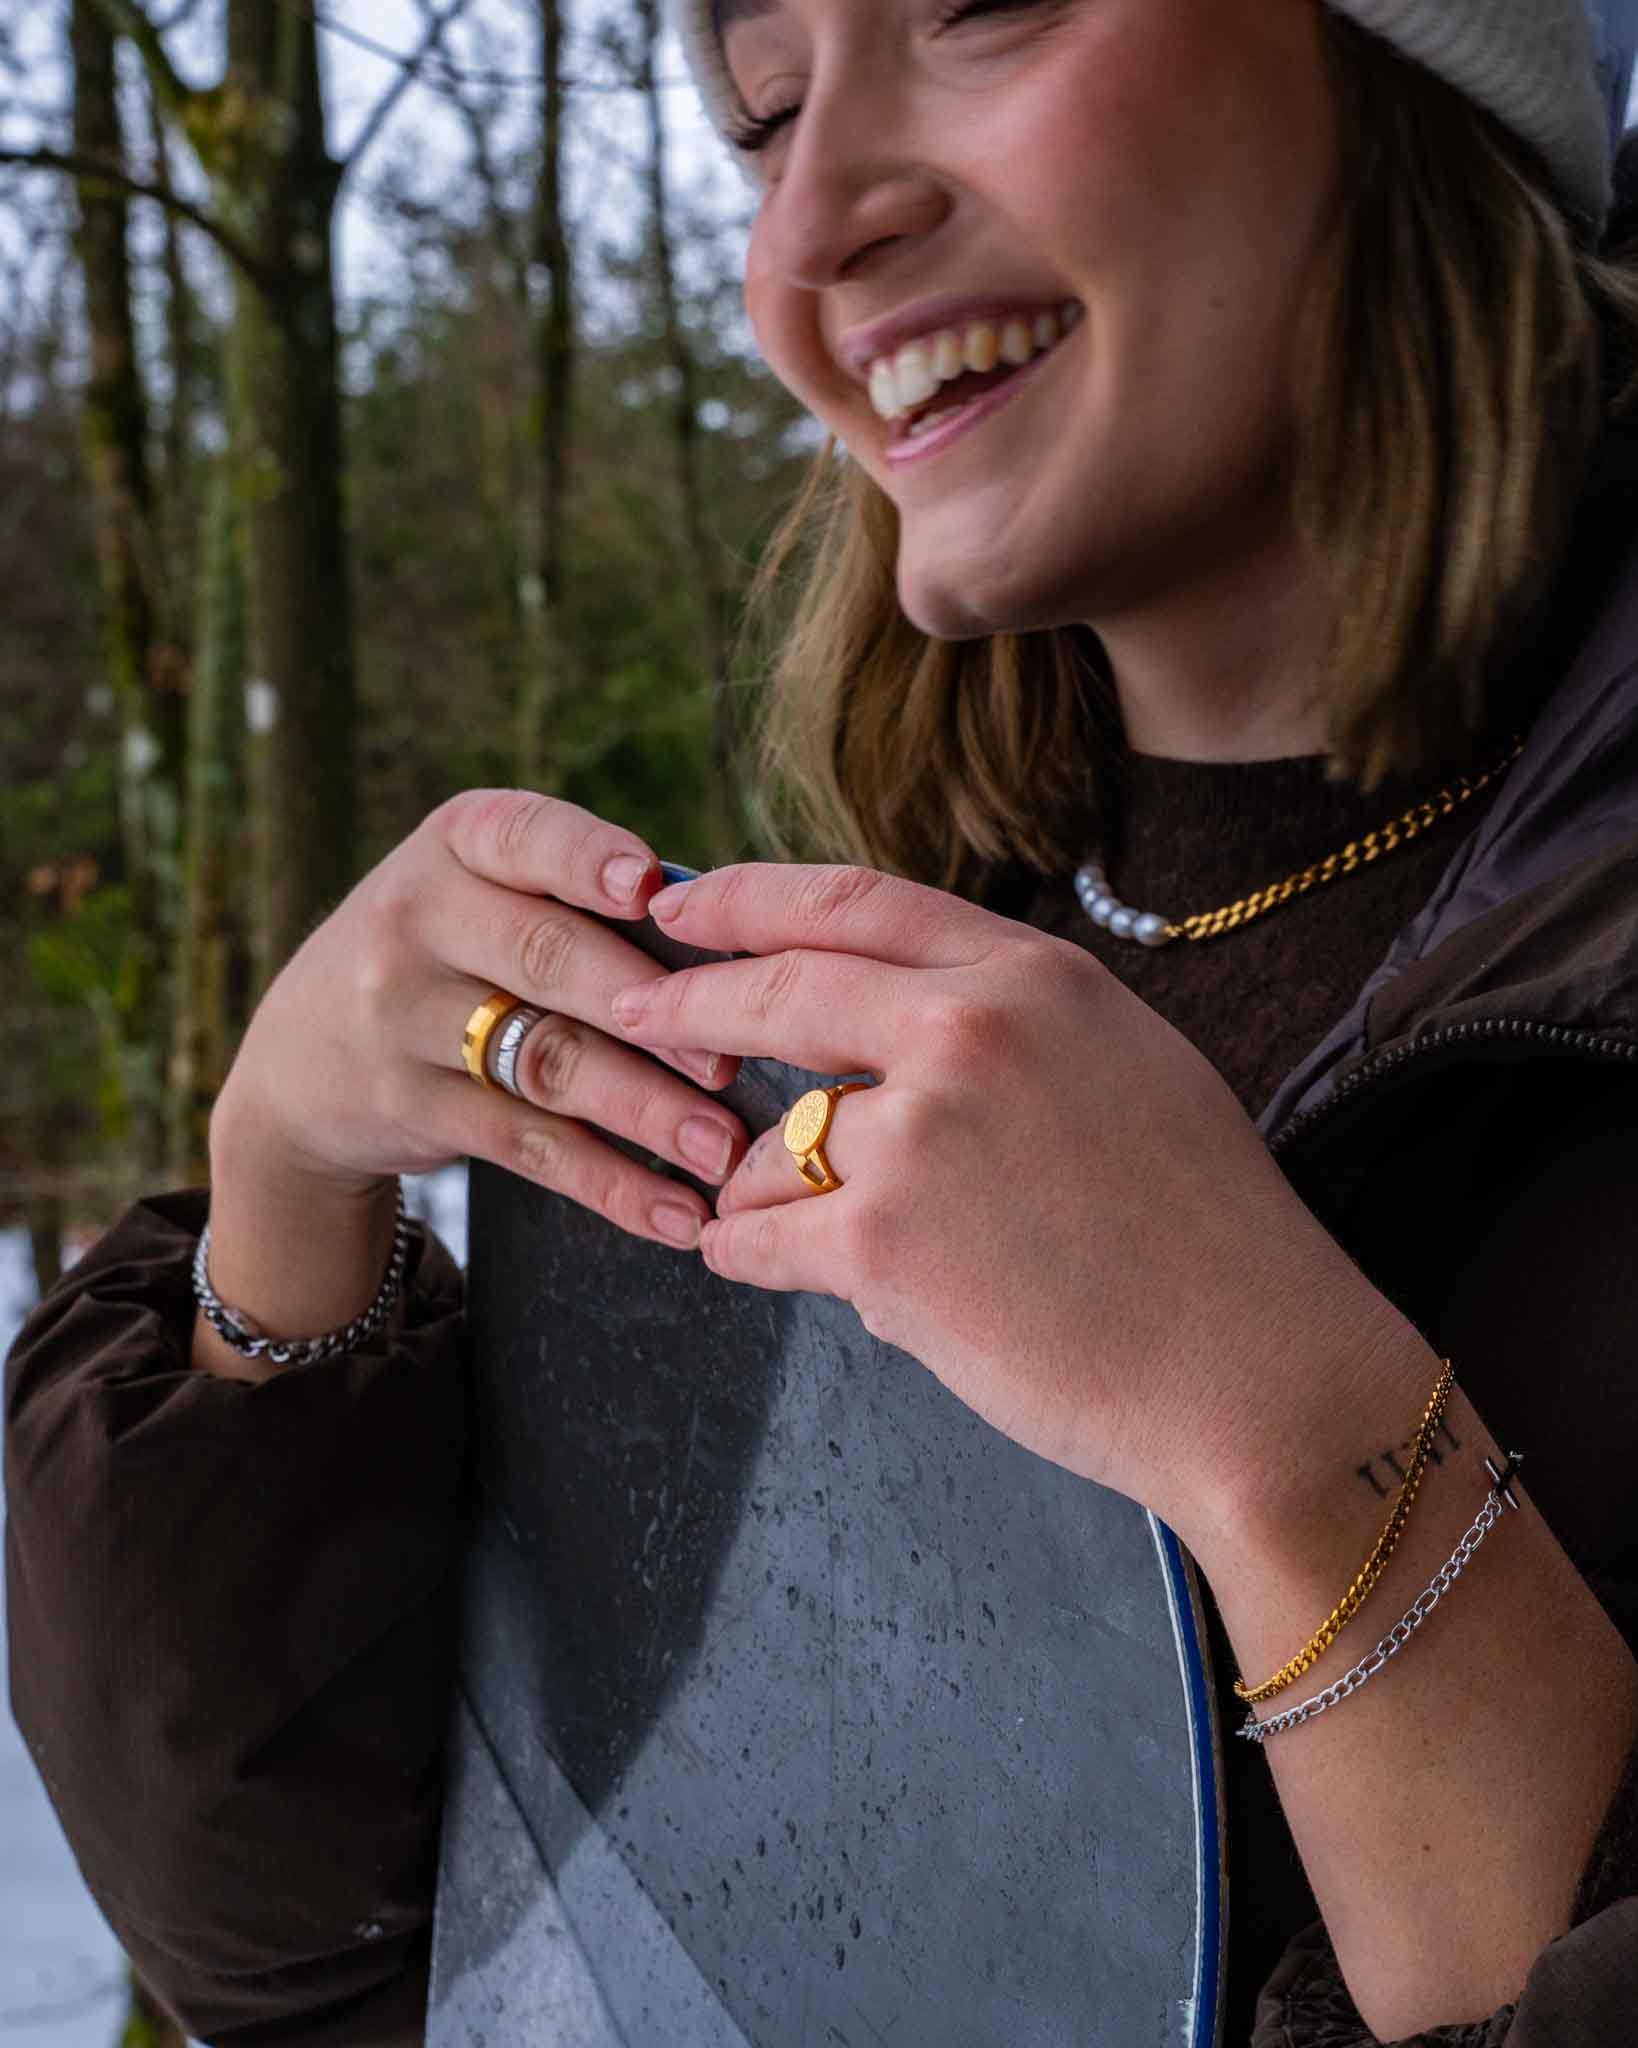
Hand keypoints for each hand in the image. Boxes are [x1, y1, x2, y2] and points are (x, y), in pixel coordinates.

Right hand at [213, 791, 749, 1250]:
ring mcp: (401, 1017)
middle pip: (548, 958)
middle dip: (649, 1010)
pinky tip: (675, 1214)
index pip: (525, 835)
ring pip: (546, 1063)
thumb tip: (740, 950)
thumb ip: (584, 900)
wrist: (301, 1054)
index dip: (588, 860)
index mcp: (458, 841)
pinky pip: (528, 1147)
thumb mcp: (484, 892)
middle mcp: (415, 918)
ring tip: (725, 1151)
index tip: (652, 890)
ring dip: (646, 1113)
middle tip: (731, 1056)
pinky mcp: (410, 1106)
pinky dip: (611, 1185)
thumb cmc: (455, 950)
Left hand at [609, 862, 1414, 1526]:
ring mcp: (921, 1135)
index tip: (684, 905)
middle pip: (779, 990)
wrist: (1256, 1370)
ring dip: (754, 1183)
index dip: (750, 897)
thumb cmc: (1208, 1234)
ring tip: (796, 1224)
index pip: (856, 900)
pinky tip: (761, 1263)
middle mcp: (971, 1031)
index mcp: (1037, 978)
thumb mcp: (1130, 1067)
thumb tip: (896, 1016)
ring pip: (768, 1141)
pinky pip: (757, 1236)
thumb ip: (1014, 1023)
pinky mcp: (882, 1245)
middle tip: (633, 1009)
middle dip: (689, 1002)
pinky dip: (748, 1254)